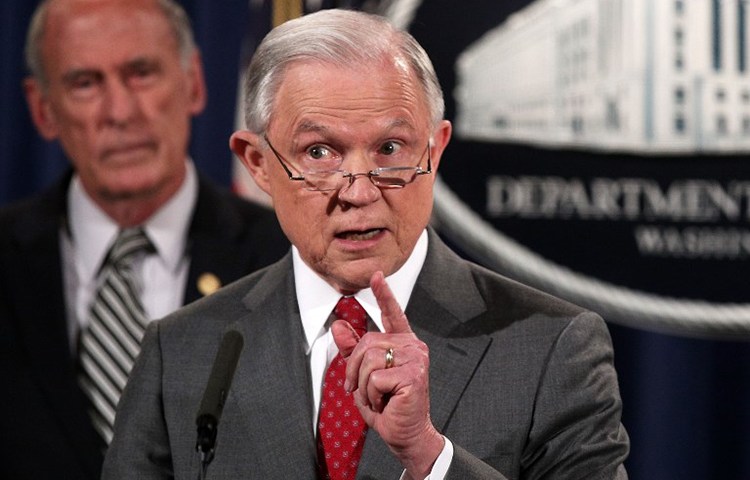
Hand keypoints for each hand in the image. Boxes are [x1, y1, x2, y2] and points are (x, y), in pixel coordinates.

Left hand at [331, 271, 444, 478]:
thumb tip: (337, 326)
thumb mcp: (364, 377)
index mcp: (403, 344)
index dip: (384, 293)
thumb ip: (353, 351)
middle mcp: (413, 347)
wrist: (406, 435)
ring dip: (363, 385)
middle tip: (361, 390)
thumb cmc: (388, 406)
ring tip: (376, 398)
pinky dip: (371, 395)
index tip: (376, 274)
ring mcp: (416, 359)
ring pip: (368, 359)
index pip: (393, 314)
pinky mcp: (413, 375)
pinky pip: (375, 378)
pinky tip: (385, 403)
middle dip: (354, 369)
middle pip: (367, 342)